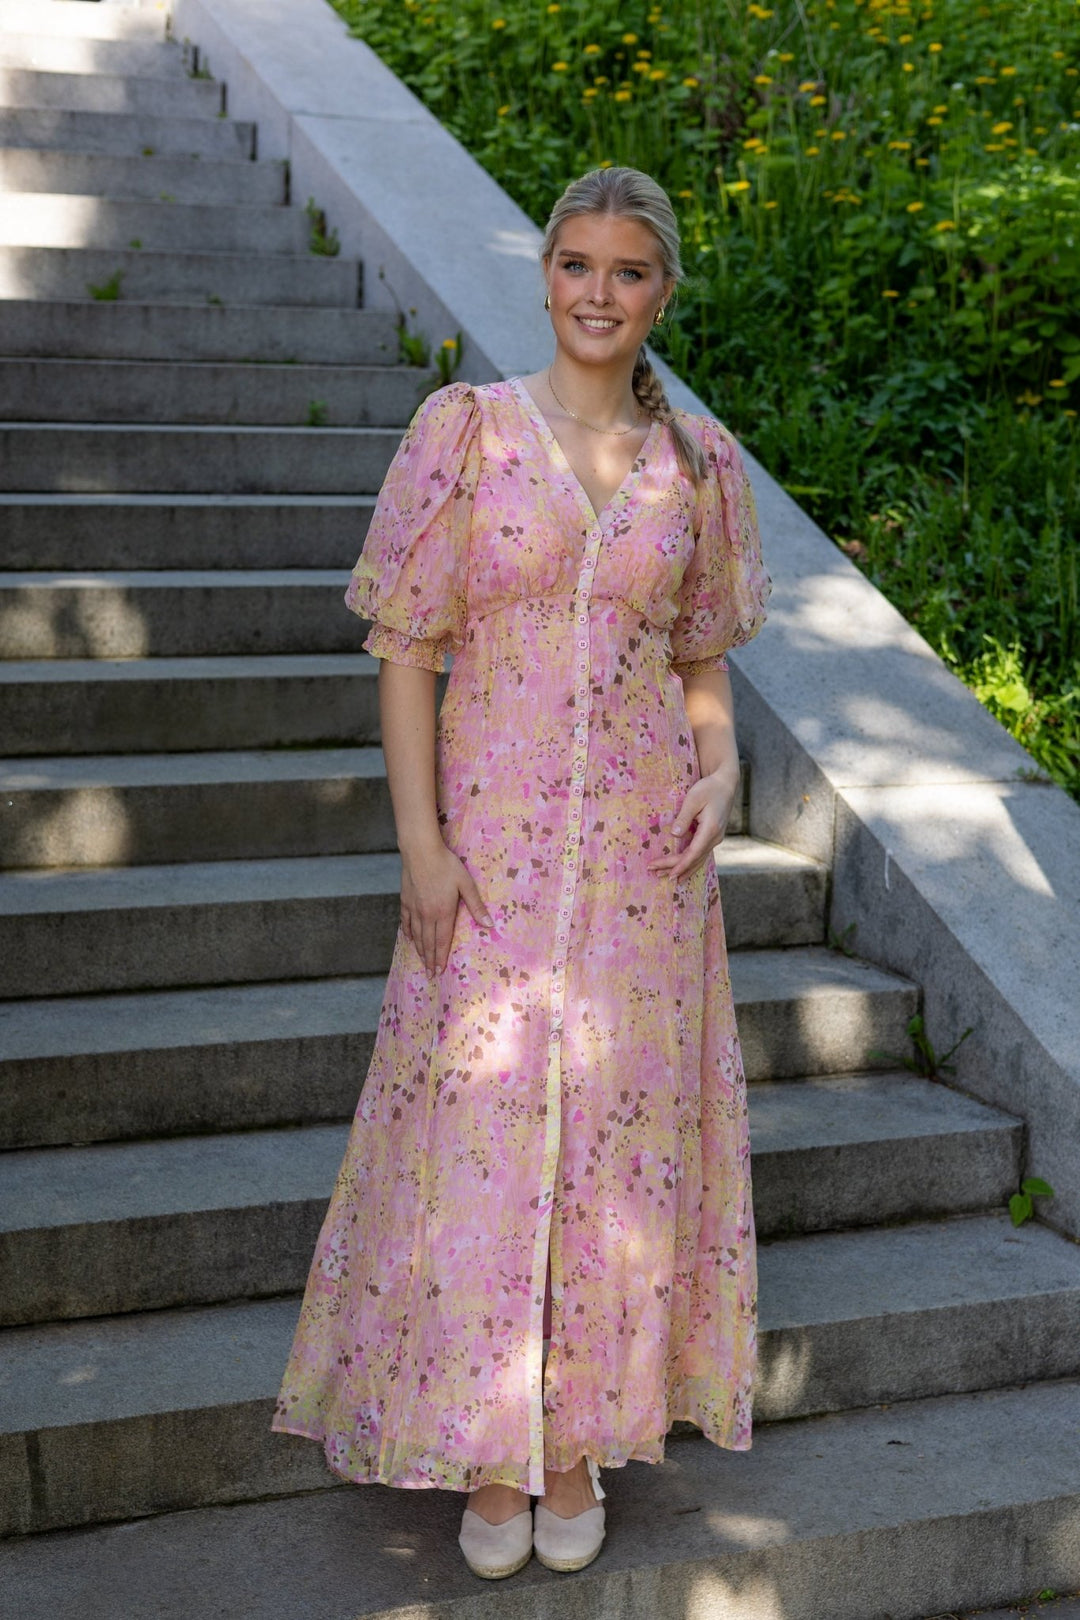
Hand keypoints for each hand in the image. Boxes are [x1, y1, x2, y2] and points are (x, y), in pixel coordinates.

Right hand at [400, 839, 492, 975]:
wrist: (420, 851)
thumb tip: (489, 924)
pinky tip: (409, 939)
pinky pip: (406, 922)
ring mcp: (414, 908)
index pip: (442, 941)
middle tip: (430, 975)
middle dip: (429, 960)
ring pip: (416, 935)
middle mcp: (427, 914)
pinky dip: (408, 933)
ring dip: (420, 950)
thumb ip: (476, 905)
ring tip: (422, 962)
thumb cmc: (446, 865)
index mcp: (443, 912)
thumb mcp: (466, 883)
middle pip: (428, 942)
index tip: (439, 971)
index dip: (441, 958)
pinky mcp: (405, 900)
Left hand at [648, 766, 738, 882]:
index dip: (680, 865)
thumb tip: (674, 836)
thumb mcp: (693, 799)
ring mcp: (715, 838)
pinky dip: (690, 863)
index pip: (693, 853)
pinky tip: (682, 870)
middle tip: (655, 872)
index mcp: (710, 829)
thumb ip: (684, 818)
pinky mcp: (713, 837)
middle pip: (694, 859)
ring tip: (666, 878)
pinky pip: (701, 854)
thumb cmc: (709, 788)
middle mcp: (715, 838)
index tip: (668, 873)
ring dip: (683, 869)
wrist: (726, 784)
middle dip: (675, 868)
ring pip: (698, 859)